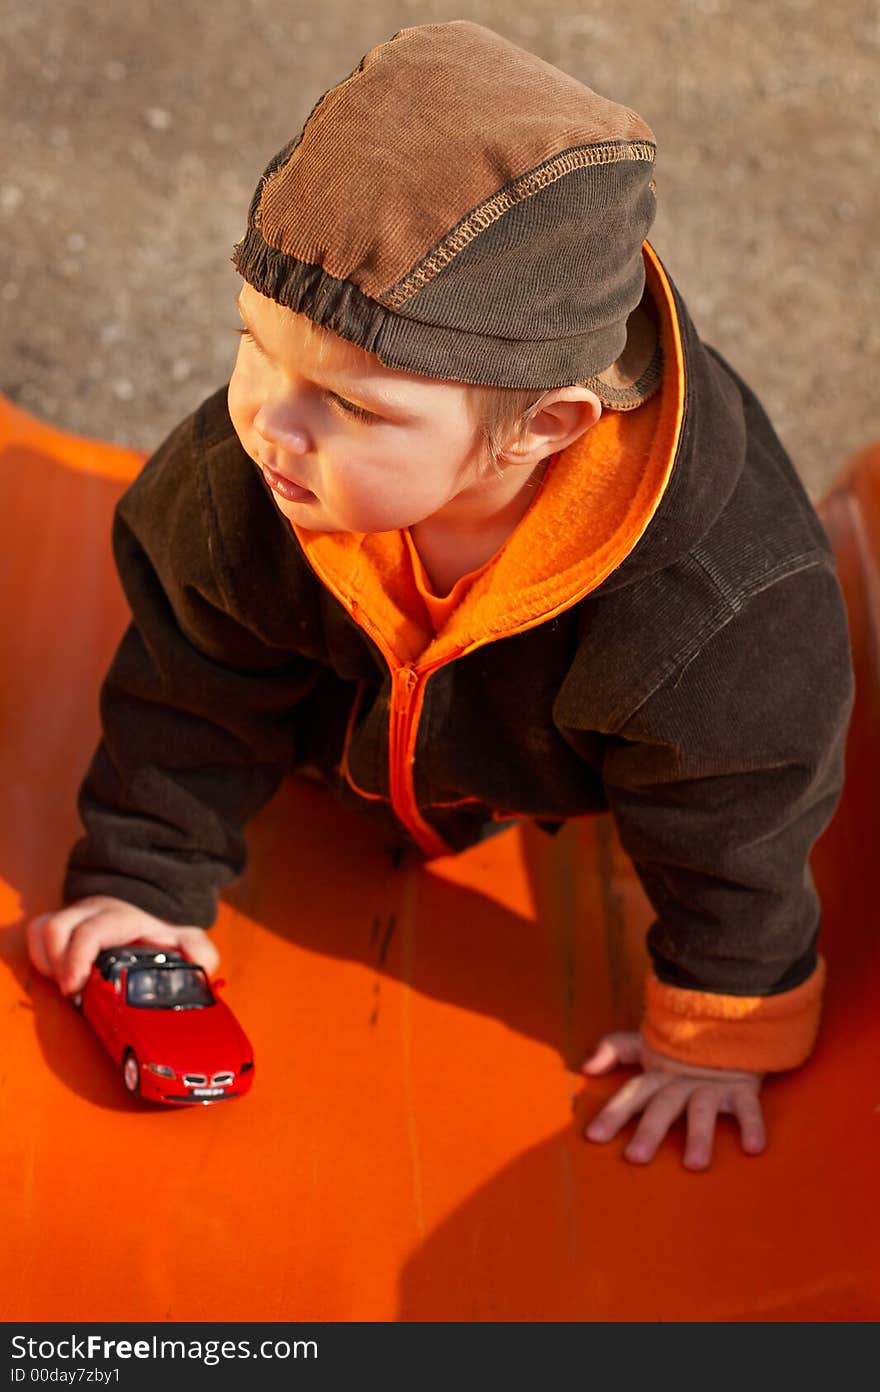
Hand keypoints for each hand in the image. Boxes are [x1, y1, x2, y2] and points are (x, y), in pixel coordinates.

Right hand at [26, 896, 218, 995]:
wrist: (151, 900)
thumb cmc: (163, 926)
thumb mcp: (186, 937)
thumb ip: (200, 953)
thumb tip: (204, 970)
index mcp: (121, 917)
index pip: (89, 932)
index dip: (77, 960)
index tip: (76, 988)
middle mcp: (93, 911)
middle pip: (56, 929)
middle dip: (58, 965)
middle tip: (73, 991)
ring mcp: (75, 914)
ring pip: (42, 929)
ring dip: (47, 961)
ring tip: (67, 983)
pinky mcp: (64, 920)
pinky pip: (38, 931)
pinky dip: (40, 955)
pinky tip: (59, 973)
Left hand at [580, 1030, 764, 1169]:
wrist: (728, 1017)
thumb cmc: (682, 1042)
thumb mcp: (646, 1042)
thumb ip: (614, 1050)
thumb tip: (585, 1066)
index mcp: (658, 1074)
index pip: (632, 1094)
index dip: (613, 1113)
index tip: (594, 1137)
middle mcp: (682, 1082)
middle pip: (663, 1106)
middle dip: (649, 1130)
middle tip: (636, 1158)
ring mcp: (712, 1085)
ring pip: (702, 1110)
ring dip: (698, 1136)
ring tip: (694, 1165)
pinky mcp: (742, 1086)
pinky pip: (748, 1107)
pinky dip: (752, 1125)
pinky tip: (753, 1148)